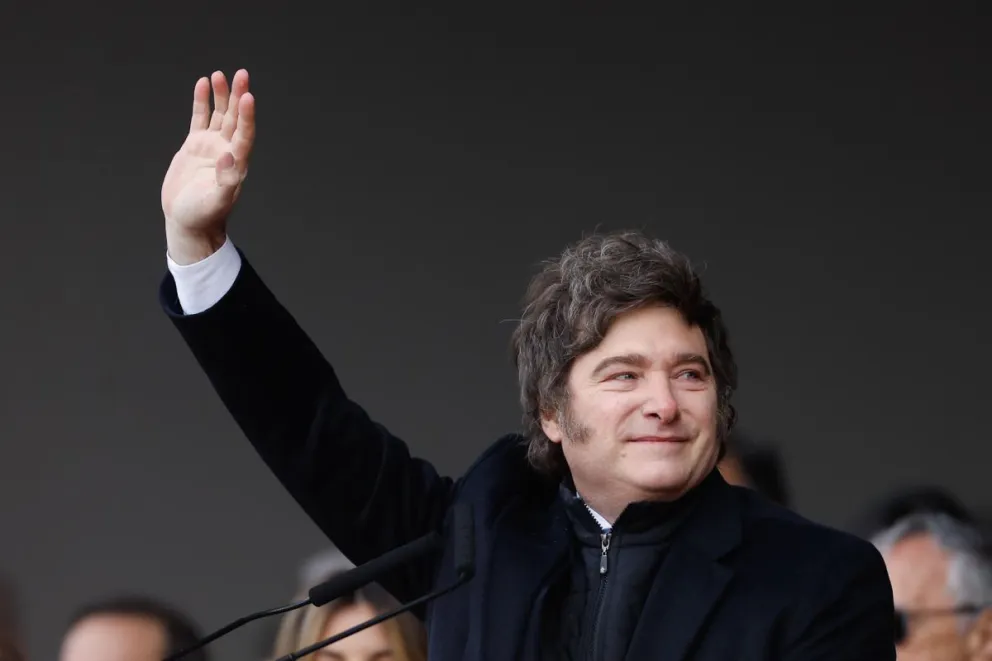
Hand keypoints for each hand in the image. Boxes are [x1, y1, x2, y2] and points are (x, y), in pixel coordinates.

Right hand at [161, 69, 254, 263]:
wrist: (187, 221)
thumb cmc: (204, 215)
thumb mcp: (216, 201)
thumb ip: (225, 180)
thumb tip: (229, 156)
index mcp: (236, 163)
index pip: (244, 134)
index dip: (247, 116)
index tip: (248, 96)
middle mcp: (227, 151)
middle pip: (235, 119)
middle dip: (238, 97)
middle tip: (241, 74)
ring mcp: (211, 146)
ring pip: (219, 115)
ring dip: (222, 96)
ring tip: (221, 75)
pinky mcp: (195, 145)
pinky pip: (200, 119)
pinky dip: (203, 102)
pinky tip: (203, 84)